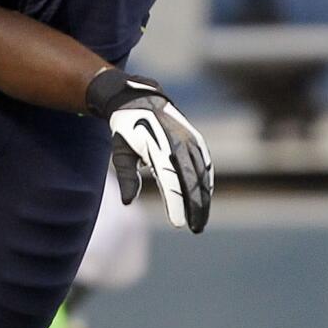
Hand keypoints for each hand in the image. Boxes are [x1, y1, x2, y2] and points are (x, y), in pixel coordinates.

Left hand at [86, 69, 212, 232]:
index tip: (178, 224)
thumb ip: (126, 177)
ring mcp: (189, 140)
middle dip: (195, 207)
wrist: (138, 99)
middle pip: (191, 181)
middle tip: (194, 228)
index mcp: (156, 148)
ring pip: (202, 175)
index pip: (170, 182)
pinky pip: (205, 163)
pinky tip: (205, 197)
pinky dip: (207, 182)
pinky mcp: (195, 138)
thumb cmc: (126, 129)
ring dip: (204, 198)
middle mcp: (176, 144)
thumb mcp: (121, 152)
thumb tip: (127, 203)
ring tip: (200, 219)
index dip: (176, 204)